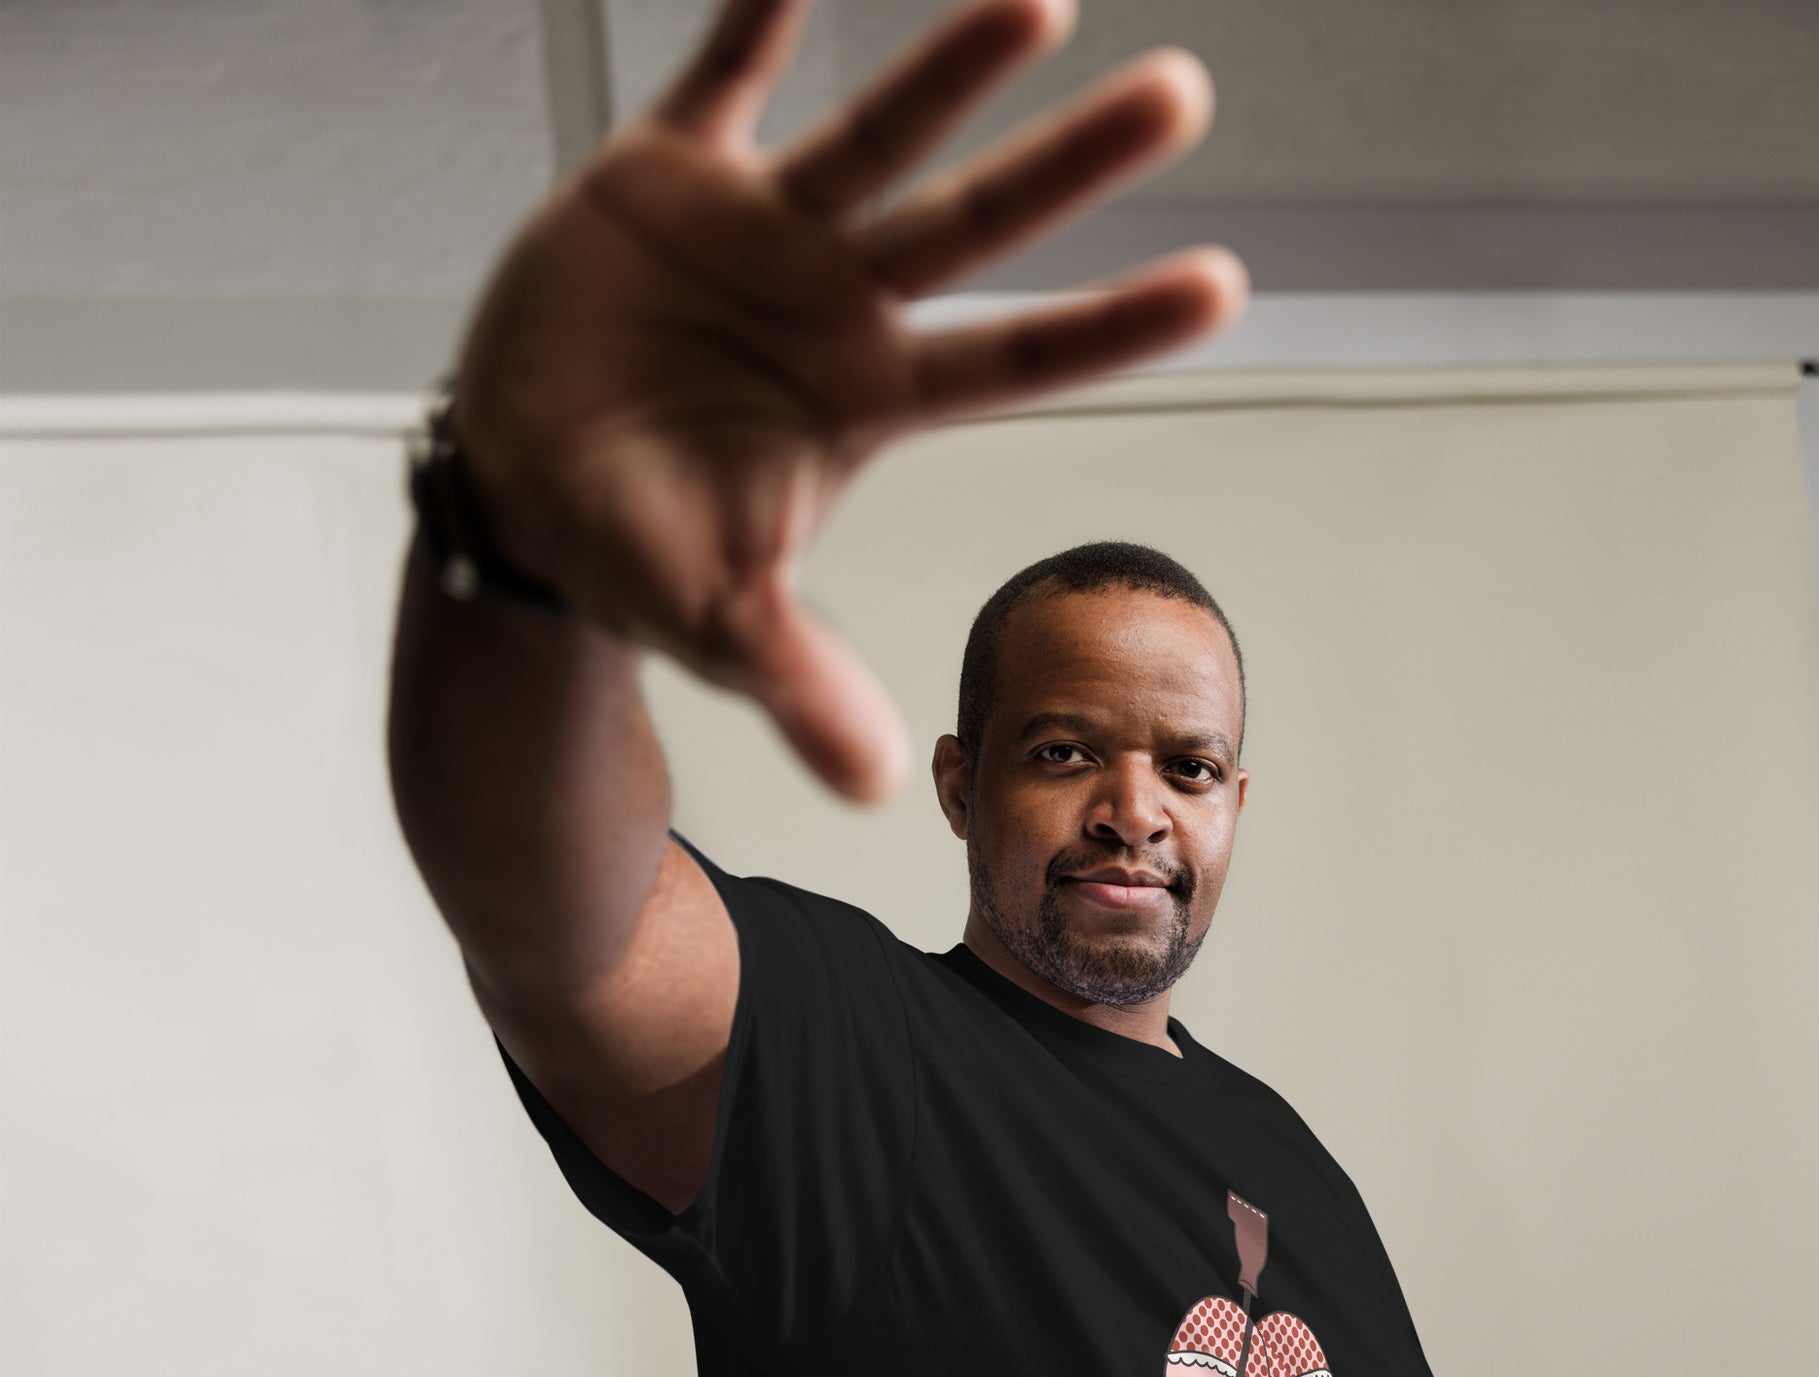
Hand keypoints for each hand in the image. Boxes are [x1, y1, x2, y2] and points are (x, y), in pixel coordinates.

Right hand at [448, 0, 1247, 802]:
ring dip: (950, 69)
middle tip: (1184, 99)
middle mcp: (835, 304)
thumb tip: (876, 784)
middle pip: (974, 227)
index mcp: (866, 400)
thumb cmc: (636, 550)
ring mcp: (758, 234)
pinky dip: (757, 16)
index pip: (1014, 362)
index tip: (1224, 287)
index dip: (1111, 328)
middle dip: (1070, 166)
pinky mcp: (664, 177)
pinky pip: (720, 75)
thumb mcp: (719, 623)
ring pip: (875, 135)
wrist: (522, 485)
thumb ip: (801, 682)